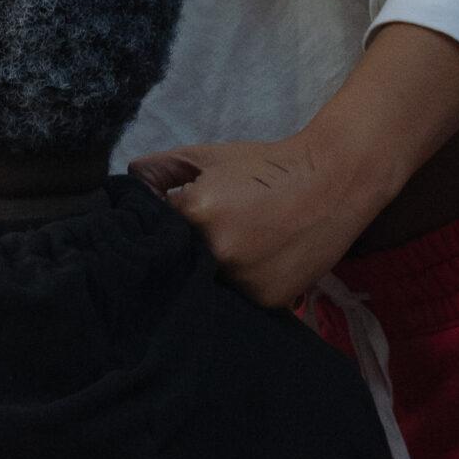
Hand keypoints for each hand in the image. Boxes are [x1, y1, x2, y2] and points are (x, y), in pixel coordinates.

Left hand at [128, 135, 388, 310]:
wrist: (333, 181)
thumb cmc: (266, 166)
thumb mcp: (208, 157)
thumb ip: (159, 170)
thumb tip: (125, 186)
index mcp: (196, 213)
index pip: (151, 232)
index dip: (156, 230)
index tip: (164, 230)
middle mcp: (217, 251)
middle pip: (177, 264)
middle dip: (180, 256)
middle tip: (198, 243)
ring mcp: (244, 280)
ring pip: (205, 287)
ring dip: (207, 276)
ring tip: (230, 253)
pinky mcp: (268, 301)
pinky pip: (237, 301)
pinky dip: (239, 287)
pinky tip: (252, 266)